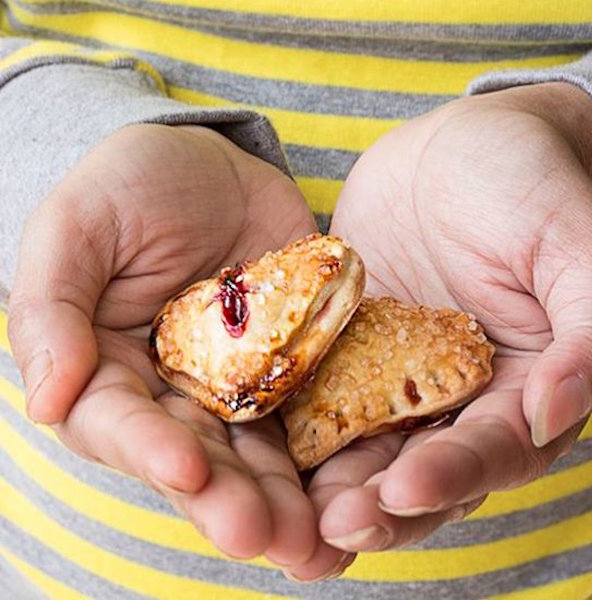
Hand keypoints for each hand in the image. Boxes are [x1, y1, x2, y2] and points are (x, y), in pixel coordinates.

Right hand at [8, 124, 318, 564]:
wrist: (213, 169)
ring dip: (282, 499)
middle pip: (195, 456)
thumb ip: (53, 308)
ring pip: (255, 453)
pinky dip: (327, 454)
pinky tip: (351, 487)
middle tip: (263, 536)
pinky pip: (308, 414)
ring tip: (311, 542)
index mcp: (107, 369)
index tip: (186, 471)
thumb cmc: (133, 185)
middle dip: (227, 500)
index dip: (150, 450)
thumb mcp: (78, 227)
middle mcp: (171, 391)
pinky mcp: (288, 368)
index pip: (119, 423)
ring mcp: (235, 385)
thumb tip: (46, 399)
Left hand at [285, 81, 591, 570]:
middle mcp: (458, 392)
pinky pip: (322, 390)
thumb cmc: (529, 181)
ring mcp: (397, 372)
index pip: (493, 448)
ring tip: (294, 515)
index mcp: (521, 383)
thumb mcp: (573, 242)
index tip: (403, 489)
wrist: (458, 145)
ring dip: (334, 484)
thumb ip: (588, 329)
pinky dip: (297, 423)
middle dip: (382, 504)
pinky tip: (262, 448)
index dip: (454, 474)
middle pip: (424, 467)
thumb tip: (557, 410)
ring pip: (368, 444)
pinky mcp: (350, 347)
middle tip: (335, 528)